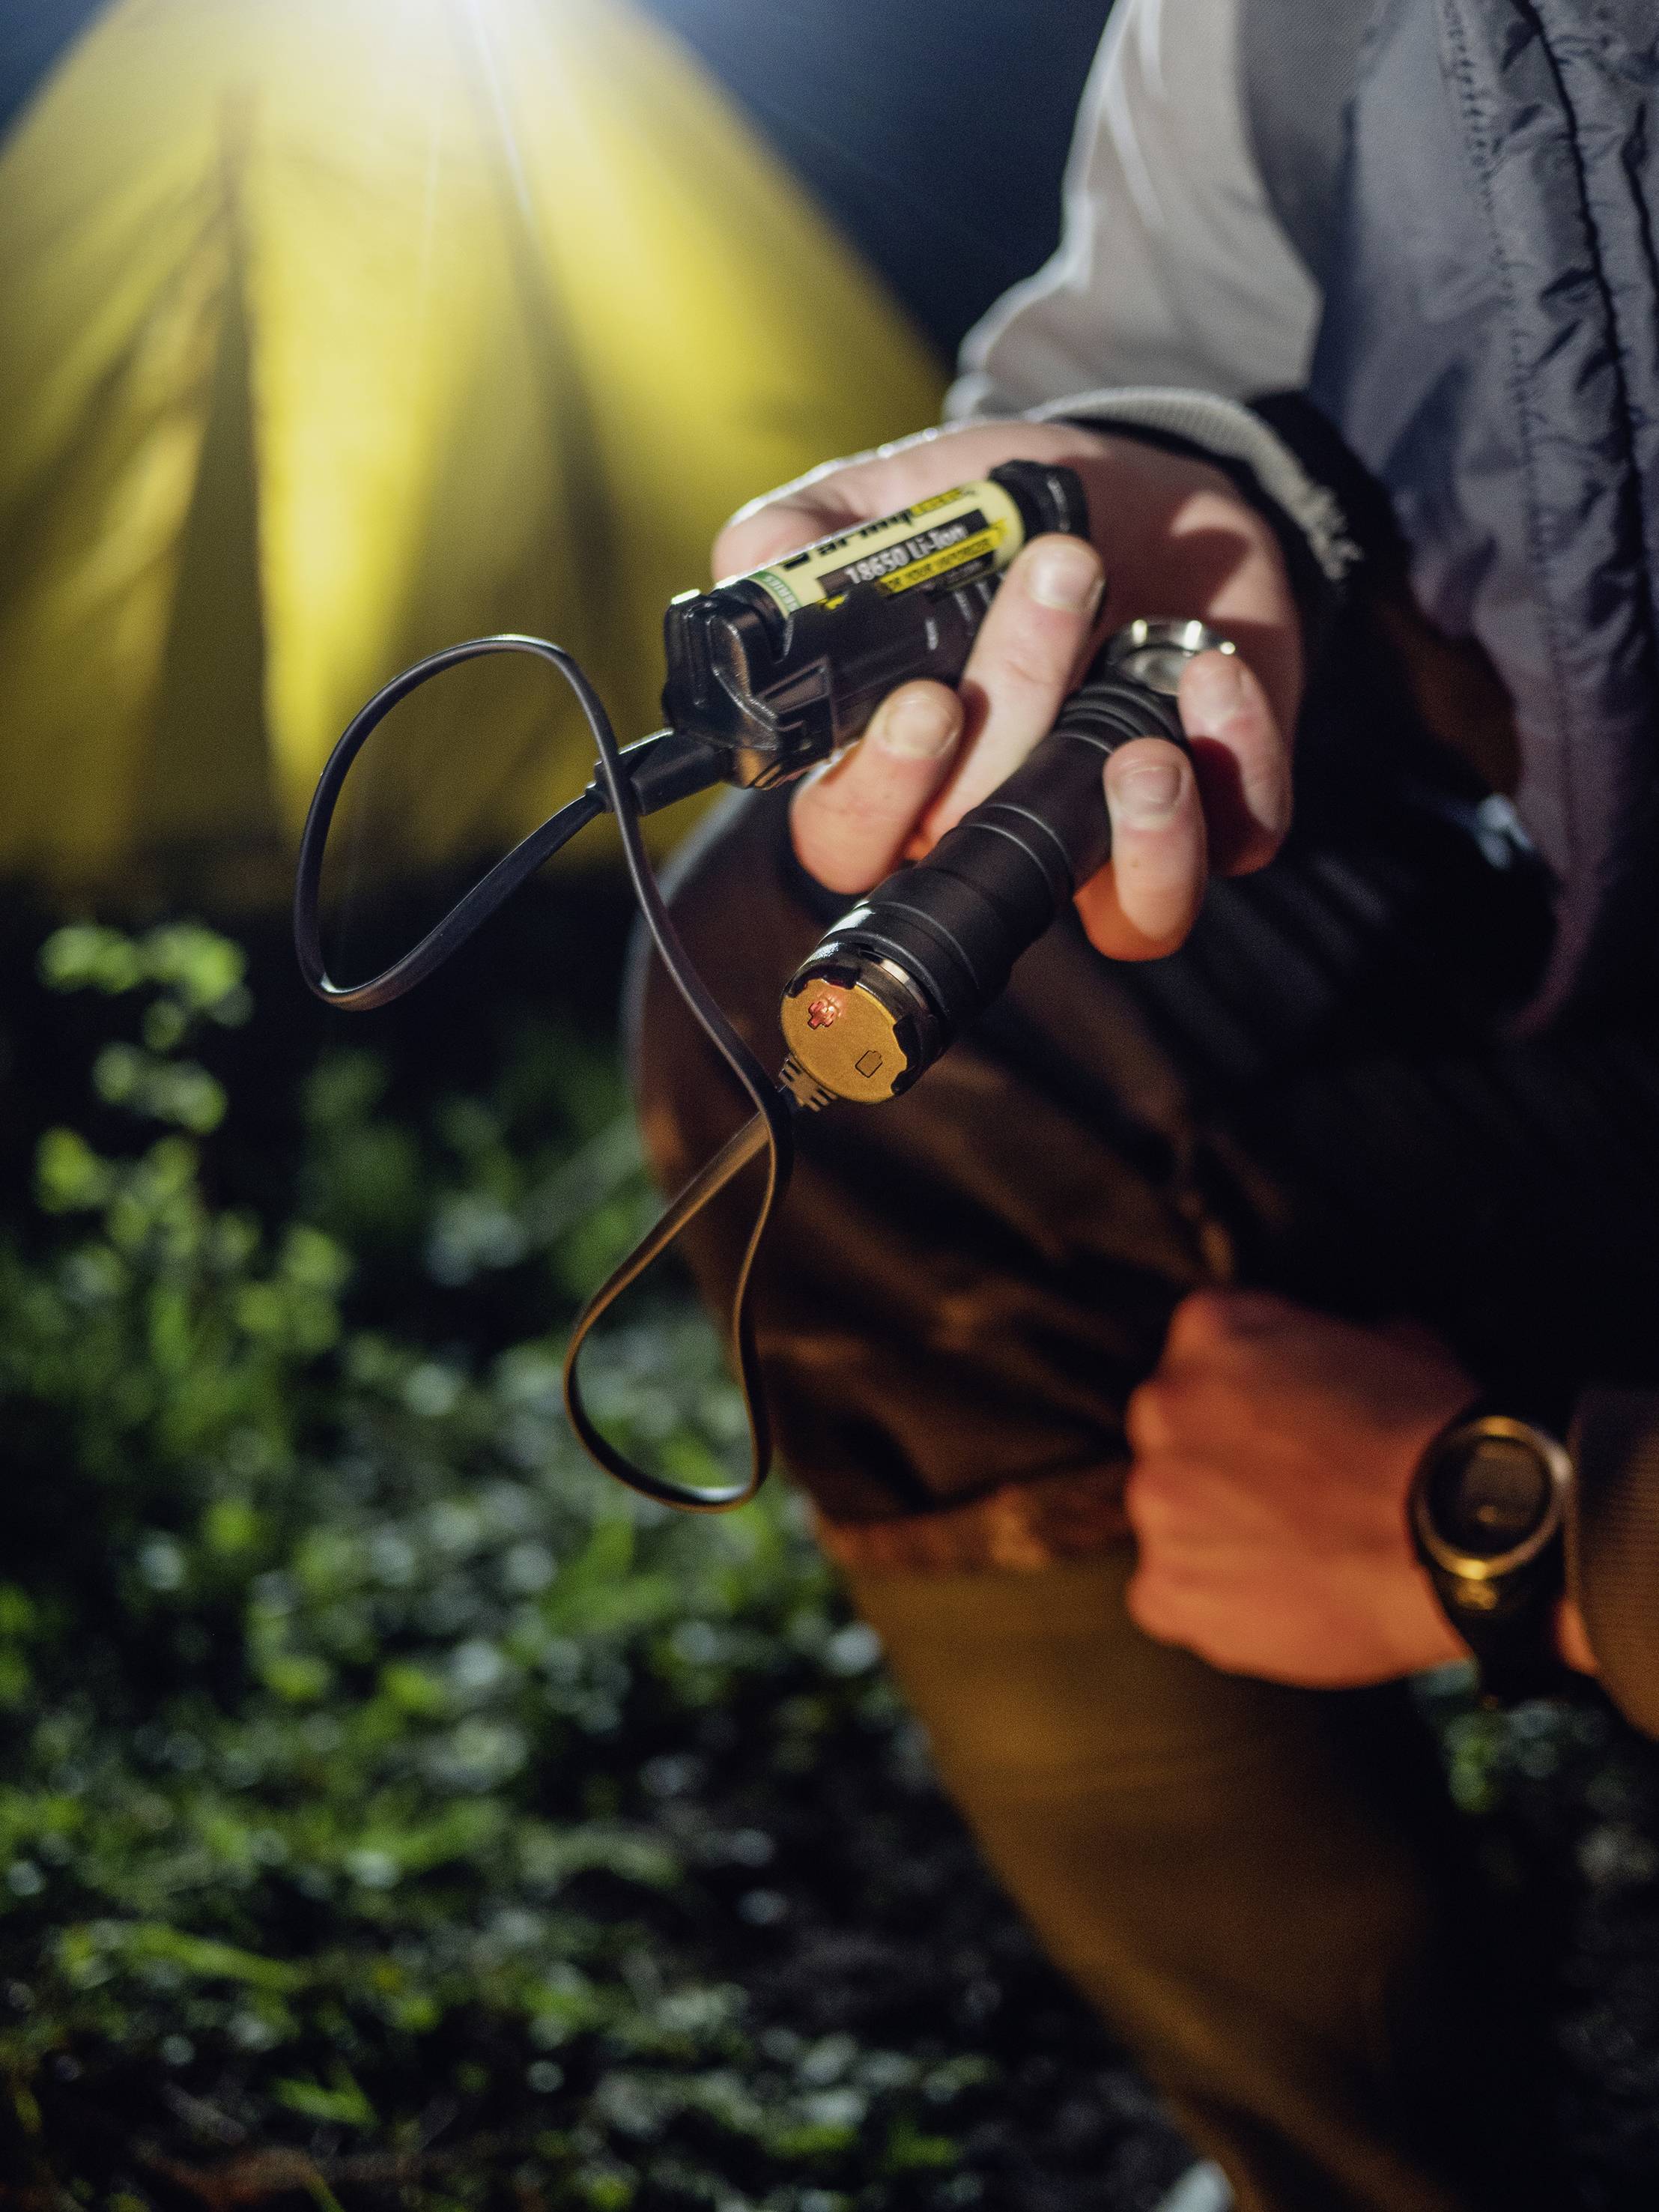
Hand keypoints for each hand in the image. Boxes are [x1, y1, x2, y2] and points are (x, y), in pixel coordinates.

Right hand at [713, 419, 1299, 960]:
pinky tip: (1210, 673)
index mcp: (896, 773)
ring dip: (1138, 824)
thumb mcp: (897, 500)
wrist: (1154, 491)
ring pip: (1127, 916)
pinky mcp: (1217, 819)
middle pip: (985, 849)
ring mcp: (1109, 837)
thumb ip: (813, 533)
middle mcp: (996, 826)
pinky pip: (1236, 847)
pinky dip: (1233, 765)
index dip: (879, 797)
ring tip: (1145, 723)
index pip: (849, 844)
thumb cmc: (1005, 518)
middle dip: (1019, 710)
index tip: (922, 700)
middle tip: (1059, 573)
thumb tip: (748, 570)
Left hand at [1124, 1289, 1479, 1685]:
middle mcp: (1162, 1407)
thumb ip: (1332, 1340)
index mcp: (1210, 1331)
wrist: (1463, 1544)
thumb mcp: (1395, 1342)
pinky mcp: (1165, 1588)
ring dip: (1220, 1534)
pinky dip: (1217, 1604)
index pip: (1209, 1355)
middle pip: (1178, 1436)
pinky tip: (1282, 1601)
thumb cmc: (1440, 1441)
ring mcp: (1156, 1500)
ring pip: (1174, 1517)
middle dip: (1226, 1464)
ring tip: (1303, 1556)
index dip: (1260, 1398)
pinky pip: (1171, 1595)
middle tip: (1299, 1497)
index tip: (1300, 1428)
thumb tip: (1349, 1350)